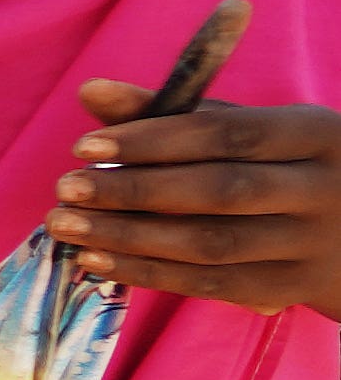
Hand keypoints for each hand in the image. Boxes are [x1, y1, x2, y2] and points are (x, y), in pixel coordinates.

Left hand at [49, 74, 340, 310]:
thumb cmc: (293, 166)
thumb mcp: (256, 129)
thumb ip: (175, 112)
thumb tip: (91, 90)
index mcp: (316, 134)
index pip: (226, 134)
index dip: (153, 140)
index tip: (85, 146)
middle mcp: (323, 189)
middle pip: (218, 191)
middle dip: (133, 190)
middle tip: (65, 190)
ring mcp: (312, 244)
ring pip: (211, 244)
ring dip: (129, 237)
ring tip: (65, 227)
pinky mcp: (295, 288)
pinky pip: (213, 284)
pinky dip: (149, 273)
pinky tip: (97, 260)